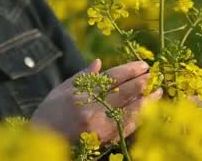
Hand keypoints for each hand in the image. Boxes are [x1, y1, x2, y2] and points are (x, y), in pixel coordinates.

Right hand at [30, 59, 162, 141]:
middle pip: (125, 92)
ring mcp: (100, 124)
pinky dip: (139, 116)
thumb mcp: (63, 89)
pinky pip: (127, 126)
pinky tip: (147, 110)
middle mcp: (93, 107)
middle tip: (155, 75)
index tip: (144, 65)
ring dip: (147, 100)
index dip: (131, 70)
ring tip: (158, 92)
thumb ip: (83, 76)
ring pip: (130, 109)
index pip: (113, 77)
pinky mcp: (104, 138)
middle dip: (142, 82)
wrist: (44, 138)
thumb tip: (99, 62)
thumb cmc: (50, 111)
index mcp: (83, 92)